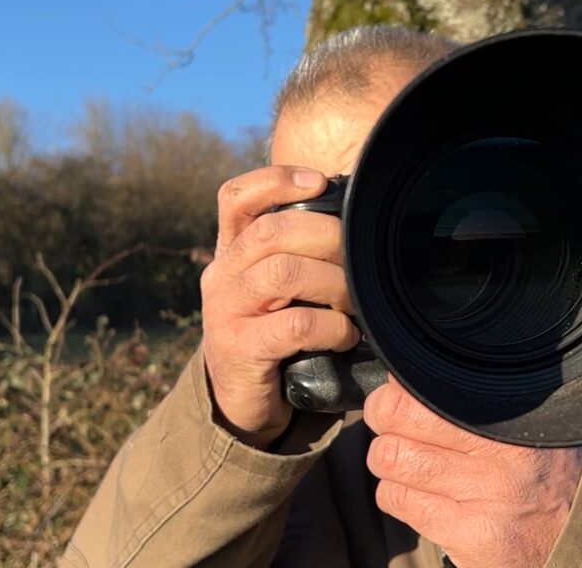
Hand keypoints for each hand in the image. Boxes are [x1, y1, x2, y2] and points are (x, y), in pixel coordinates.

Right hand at [201, 166, 359, 449]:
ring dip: (332, 282)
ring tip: (354, 300)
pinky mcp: (239, 349)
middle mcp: (221, 275)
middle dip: (325, 236)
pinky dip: (330, 326)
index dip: (276, 181)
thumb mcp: (277, 288)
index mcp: (230, 251)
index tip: (319, 181)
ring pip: (281, 274)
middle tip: (358, 256)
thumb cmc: (274, 333)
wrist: (240, 400)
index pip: (236, 198)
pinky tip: (345, 334)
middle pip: (269, 232)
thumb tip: (360, 225)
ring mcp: (225, 312)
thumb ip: (298, 255)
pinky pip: (293, 326)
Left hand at [364, 376, 581, 567]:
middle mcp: (498, 451)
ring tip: (414, 465)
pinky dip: (399, 495)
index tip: (402, 396)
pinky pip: (397, 500)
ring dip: (391, 462)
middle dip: (385, 421)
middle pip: (395, 416)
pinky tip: (426, 496)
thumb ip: (473, 395)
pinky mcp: (468, 535)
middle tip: (397, 428)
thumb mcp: (525, 417)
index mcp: (507, 414)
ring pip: (388, 459)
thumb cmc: (548, 467)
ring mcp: (482, 495)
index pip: (422, 384)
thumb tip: (410, 370)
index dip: (399, 390)